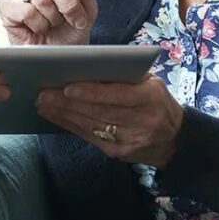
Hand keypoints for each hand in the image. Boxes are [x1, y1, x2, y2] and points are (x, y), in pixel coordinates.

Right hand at [0, 0, 97, 44]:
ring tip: (52, 25)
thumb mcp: (87, 10)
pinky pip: (27, 11)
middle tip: (77, 21)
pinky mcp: (5, 4)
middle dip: (68, 2)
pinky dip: (38, 24)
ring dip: (53, 18)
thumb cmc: (70, 32)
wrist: (56, 58)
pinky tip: (37, 29)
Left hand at [35, 73, 183, 167]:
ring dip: (62, 114)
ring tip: (42, 102)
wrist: (176, 139)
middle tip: (43, 93)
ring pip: (90, 125)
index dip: (92, 93)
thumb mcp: (151, 83)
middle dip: (67, 103)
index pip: (117, 95)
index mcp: (150, 97)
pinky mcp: (118, 153)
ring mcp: (129, 140)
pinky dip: (69, 125)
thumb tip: (85, 67)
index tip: (68, 87)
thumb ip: (125, 76)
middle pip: (98, 112)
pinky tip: (54, 116)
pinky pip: (89, 137)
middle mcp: (141, 120)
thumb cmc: (157, 101)